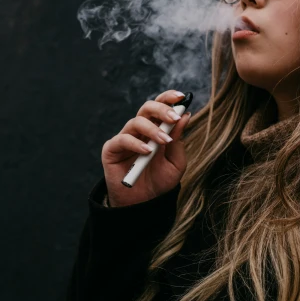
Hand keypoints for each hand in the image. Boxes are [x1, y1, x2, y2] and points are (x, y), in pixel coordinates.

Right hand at [101, 90, 192, 206]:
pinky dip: (136, 143)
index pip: (160, 106)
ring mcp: (125, 138)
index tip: (182, 96)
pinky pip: (122, 139)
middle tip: (174, 118)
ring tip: (164, 142)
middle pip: (147, 108)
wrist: (145, 203)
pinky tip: (147, 151)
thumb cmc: (160, 181)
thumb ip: (178, 140)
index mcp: (156, 128)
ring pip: (136, 122)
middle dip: (162, 109)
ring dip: (153, 129)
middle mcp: (140, 130)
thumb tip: (186, 116)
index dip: (169, 98)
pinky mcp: (112, 149)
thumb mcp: (176, 162)